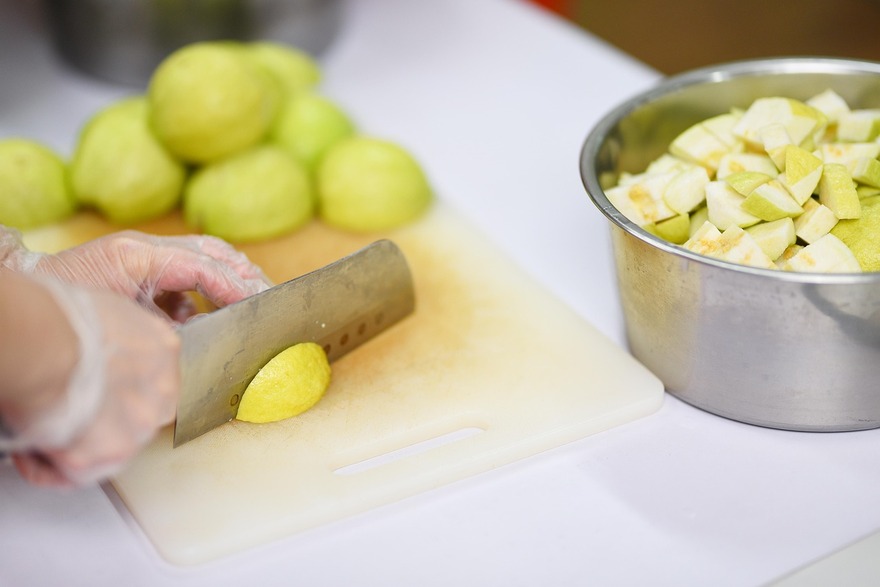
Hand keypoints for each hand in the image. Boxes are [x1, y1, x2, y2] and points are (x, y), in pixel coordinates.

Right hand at [5, 277, 178, 486]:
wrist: (47, 345)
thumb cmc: (63, 320)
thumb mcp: (110, 313)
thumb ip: (119, 337)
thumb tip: (98, 347)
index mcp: (164, 350)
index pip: (148, 381)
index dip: (115, 390)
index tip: (91, 390)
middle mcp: (162, 393)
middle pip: (134, 417)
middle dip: (100, 420)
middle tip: (62, 414)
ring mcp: (141, 427)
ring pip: (109, 448)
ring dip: (75, 446)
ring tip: (40, 432)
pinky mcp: (111, 455)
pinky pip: (78, 474)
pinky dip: (51, 468)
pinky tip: (32, 452)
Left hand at [33, 231, 271, 321]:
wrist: (34, 310)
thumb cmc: (70, 311)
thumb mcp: (123, 322)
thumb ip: (169, 326)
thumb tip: (209, 340)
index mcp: (141, 255)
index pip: (204, 264)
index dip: (236, 285)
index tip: (260, 304)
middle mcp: (148, 250)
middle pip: (214, 252)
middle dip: (246, 274)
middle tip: (271, 297)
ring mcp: (146, 257)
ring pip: (206, 257)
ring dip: (233, 278)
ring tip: (256, 300)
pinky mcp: (143, 271)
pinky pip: (187, 276)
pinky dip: (207, 293)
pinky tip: (210, 318)